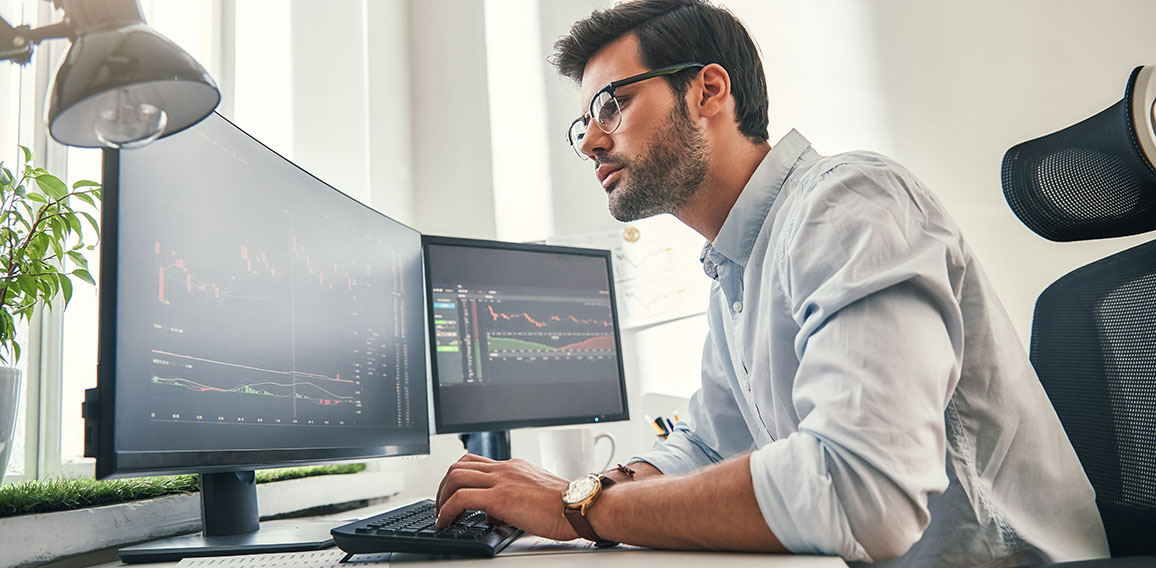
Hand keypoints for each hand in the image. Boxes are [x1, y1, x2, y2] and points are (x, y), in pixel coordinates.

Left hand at [435, 453, 578, 540]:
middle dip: (443, 485)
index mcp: (513, 466)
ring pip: (455, 476)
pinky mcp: (499, 497)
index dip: (459, 477)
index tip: (453, 493)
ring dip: (441, 496)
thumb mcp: (534, 494)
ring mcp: (501, 480)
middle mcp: (505, 468)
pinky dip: (447, 510)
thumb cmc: (565, 506)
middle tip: (441, 504)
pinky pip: (461, 498)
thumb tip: (495, 513)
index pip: (476, 462)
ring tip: (441, 515)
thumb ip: (513, 497)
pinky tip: (446, 521)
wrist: (578, 506)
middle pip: (459, 465)